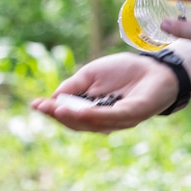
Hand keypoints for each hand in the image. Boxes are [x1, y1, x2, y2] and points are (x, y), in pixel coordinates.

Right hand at [30, 52, 179, 132]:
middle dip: (59, 116)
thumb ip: (73, 85)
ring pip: (92, 123)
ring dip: (73, 117)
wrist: (155, 67)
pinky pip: (111, 116)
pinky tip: (80, 111)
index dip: (52, 111)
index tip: (35, 105)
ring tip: (57, 111)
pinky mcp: (133, 114)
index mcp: (92, 110)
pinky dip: (94, 115)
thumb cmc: (124, 71)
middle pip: (78, 123)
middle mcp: (104, 120)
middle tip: (44, 108)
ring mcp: (118, 120)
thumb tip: (53, 98)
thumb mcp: (92, 74)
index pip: (69, 115)